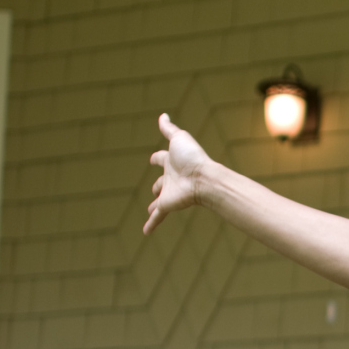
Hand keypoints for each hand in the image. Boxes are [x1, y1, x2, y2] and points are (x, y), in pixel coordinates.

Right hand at [144, 113, 214, 233]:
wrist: (203, 177)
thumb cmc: (193, 157)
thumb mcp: (179, 138)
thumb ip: (169, 129)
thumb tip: (162, 115)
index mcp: (172, 161)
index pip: (162, 158)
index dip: (157, 157)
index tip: (153, 158)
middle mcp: (171, 177)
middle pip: (161, 181)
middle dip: (157, 184)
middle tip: (155, 189)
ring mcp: (169, 192)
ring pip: (159, 200)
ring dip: (155, 205)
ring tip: (151, 209)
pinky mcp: (167, 204)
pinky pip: (158, 216)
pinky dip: (151, 224)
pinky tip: (145, 233)